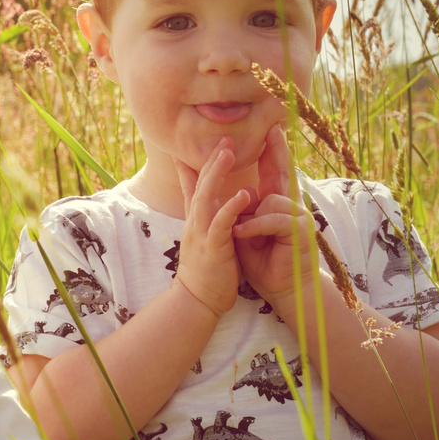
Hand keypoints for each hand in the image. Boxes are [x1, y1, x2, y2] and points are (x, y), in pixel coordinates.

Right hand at [171, 138, 250, 318]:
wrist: (197, 300)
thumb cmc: (206, 272)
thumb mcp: (203, 240)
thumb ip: (205, 221)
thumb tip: (206, 208)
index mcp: (196, 220)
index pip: (193, 186)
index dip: (196, 164)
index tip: (202, 143)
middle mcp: (196, 222)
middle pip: (201, 184)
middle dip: (212, 160)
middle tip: (224, 139)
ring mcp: (202, 233)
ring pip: (207, 197)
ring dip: (218, 174)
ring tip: (228, 153)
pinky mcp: (213, 248)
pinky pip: (222, 223)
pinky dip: (232, 207)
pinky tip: (245, 194)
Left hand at [233, 126, 319, 307]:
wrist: (281, 290)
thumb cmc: (263, 262)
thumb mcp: (244, 231)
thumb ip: (240, 210)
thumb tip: (234, 192)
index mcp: (275, 204)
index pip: (273, 172)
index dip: (271, 151)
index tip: (270, 129)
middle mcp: (290, 205)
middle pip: (283, 172)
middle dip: (277, 150)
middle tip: (274, 128)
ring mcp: (298, 216)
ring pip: (269, 200)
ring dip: (251, 218)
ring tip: (241, 235)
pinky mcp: (300, 231)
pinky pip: (273, 219)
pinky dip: (255, 227)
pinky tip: (243, 234)